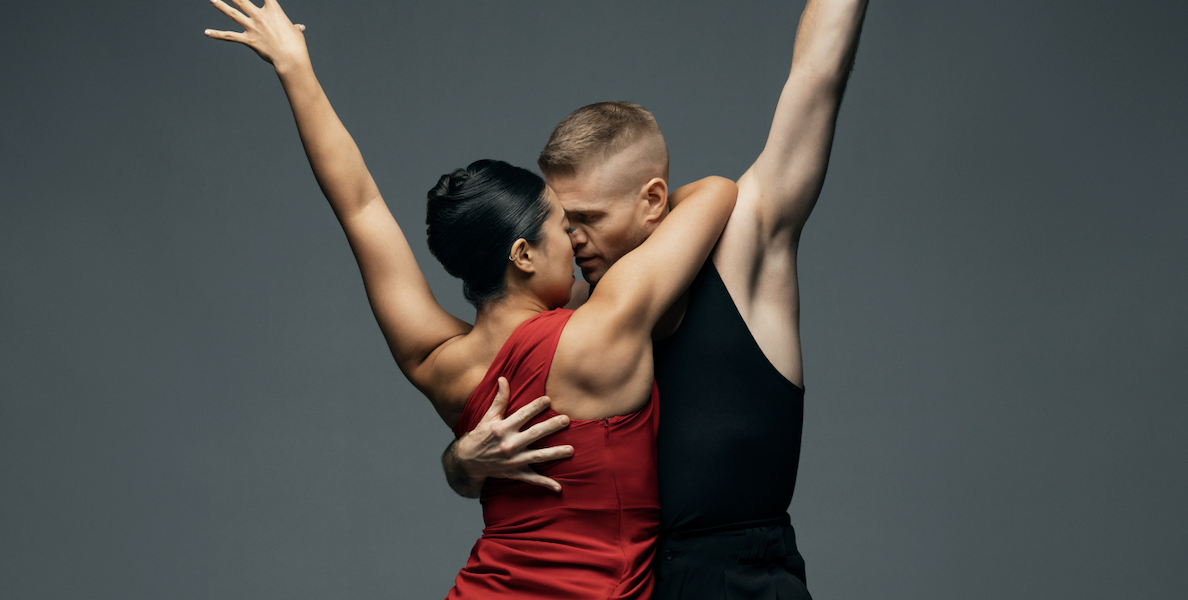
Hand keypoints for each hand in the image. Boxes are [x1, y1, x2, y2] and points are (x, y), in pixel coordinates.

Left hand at [204, 0, 308, 70]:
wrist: (290, 58)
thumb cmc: (296, 45)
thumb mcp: (296, 33)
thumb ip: (295, 27)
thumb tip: (299, 28)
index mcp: (273, 10)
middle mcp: (260, 16)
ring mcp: (252, 27)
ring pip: (233, 13)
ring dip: (220, 5)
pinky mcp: (248, 40)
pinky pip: (230, 36)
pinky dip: (217, 34)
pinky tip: (206, 32)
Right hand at [447, 377, 573, 493]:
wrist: (468, 461)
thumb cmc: (481, 435)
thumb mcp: (488, 417)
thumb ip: (499, 399)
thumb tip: (503, 378)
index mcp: (502, 429)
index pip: (522, 415)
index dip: (535, 407)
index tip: (548, 400)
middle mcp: (508, 444)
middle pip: (533, 434)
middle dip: (550, 427)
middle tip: (566, 420)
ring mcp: (513, 461)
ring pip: (537, 457)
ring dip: (555, 453)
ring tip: (571, 450)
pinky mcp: (515, 473)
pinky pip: (532, 479)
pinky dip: (545, 484)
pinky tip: (559, 488)